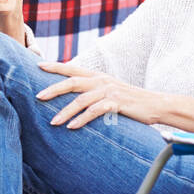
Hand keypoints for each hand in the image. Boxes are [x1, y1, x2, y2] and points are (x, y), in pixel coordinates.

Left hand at [36, 62, 158, 128]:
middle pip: (72, 82)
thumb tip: (74, 96)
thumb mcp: (109, 91)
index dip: (55, 66)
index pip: (72, 68)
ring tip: (52, 122)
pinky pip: (95, 111)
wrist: (155, 104)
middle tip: (38, 96)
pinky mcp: (117, 103)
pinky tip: (72, 127)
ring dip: (65, 111)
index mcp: (98, 76)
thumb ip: (93, 91)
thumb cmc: (130, 101)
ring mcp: (109, 91)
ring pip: (81, 100)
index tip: (38, 66)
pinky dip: (82, 120)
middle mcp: (101, 81)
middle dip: (53, 89)